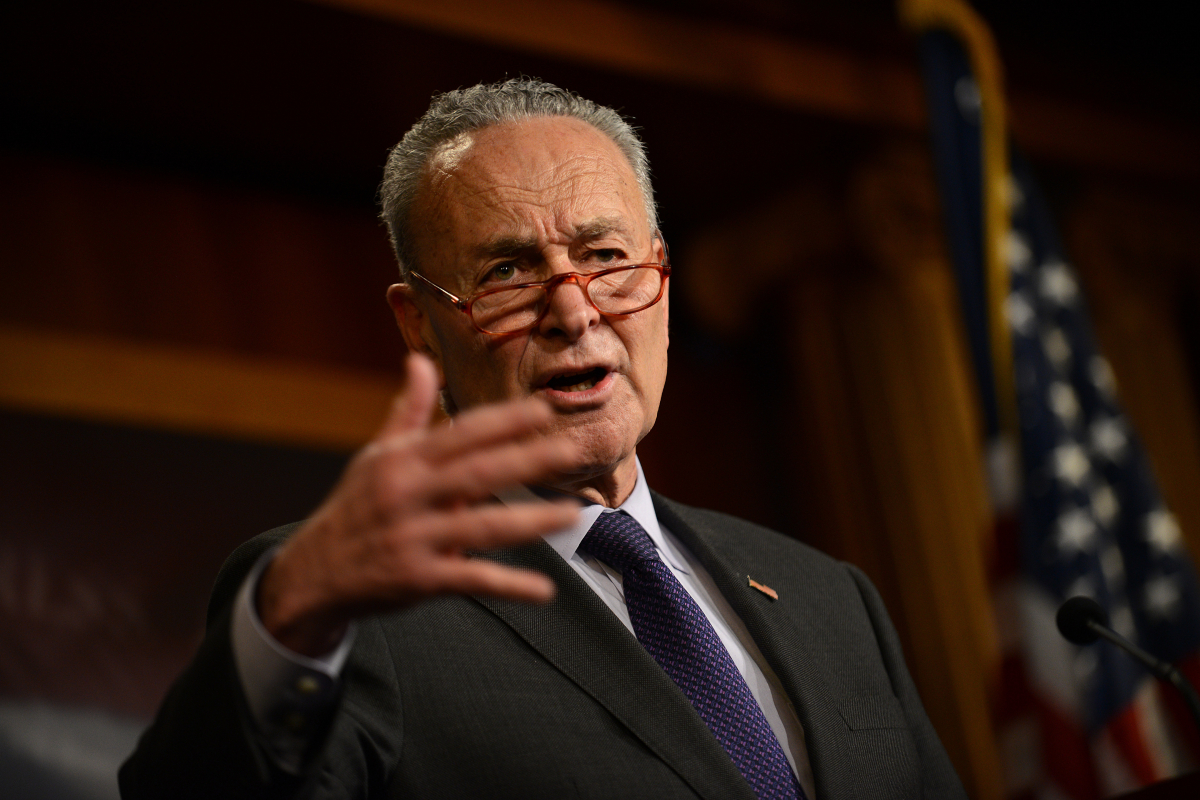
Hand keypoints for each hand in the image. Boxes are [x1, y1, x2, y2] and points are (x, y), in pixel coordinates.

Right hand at [257, 353, 580, 655]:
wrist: (313, 573)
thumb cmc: (356, 508)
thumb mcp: (376, 457)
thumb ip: (408, 411)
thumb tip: (419, 359)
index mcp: (403, 461)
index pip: (460, 434)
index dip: (503, 422)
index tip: (543, 410)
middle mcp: (408, 495)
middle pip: (478, 474)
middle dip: (527, 461)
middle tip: (571, 451)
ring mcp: (414, 538)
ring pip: (482, 527)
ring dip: (530, 521)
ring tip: (572, 515)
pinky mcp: (418, 579)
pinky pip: (472, 581)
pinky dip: (509, 586)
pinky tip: (544, 590)